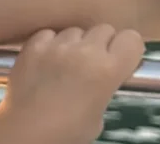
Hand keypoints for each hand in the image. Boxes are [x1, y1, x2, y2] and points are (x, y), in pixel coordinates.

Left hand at [0, 25, 144, 142]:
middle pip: (103, 29)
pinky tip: (46, 60)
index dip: (126, 48)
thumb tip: (104, 73)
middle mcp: (85, 52)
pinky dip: (48, 42)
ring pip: (74, 30)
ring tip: (65, 63)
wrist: (29, 129)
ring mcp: (57, 46)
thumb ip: (106, 83)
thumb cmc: (66, 129)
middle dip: (101, 43)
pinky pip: (48, 33)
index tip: (119, 56)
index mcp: (108, 69)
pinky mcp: (33, 45)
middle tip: (92, 62)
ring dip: (73, 43)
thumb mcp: (100, 110)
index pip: (130, 39)